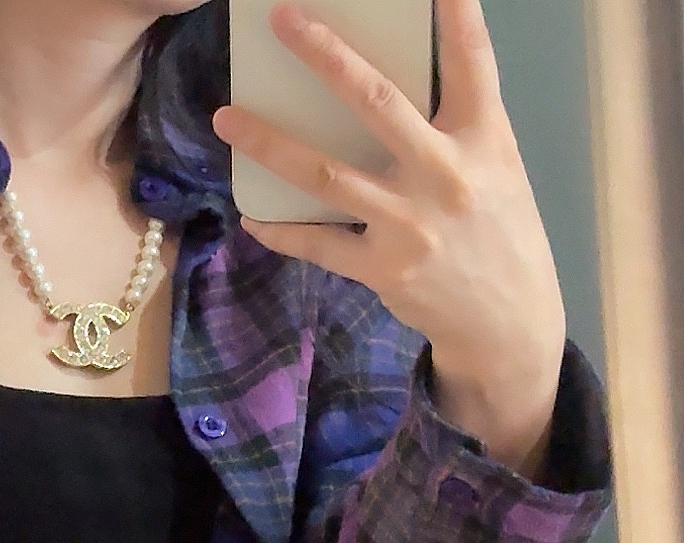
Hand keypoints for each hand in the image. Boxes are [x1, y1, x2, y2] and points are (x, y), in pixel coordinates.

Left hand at [212, 0, 565, 477]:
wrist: (507, 320)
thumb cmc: (495, 229)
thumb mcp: (497, 167)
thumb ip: (454, 125)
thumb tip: (384, 85)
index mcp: (485, 138)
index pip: (471, 61)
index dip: (454, 13)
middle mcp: (446, 175)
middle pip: (378, 103)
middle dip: (326, 57)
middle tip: (283, 20)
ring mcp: (410, 225)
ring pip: (326, 175)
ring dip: (270, 143)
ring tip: (226, 117)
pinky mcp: (383, 270)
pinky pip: (318, 245)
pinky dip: (280, 230)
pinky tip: (251, 216)